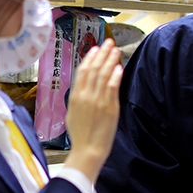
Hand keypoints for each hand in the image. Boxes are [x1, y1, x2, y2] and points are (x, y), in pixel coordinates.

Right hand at [64, 39, 122, 182]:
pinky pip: (113, 87)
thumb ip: (78, 98)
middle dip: (103, 53)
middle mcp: (86, 95)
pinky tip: (119, 67)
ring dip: (111, 60)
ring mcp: (98, 100)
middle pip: (95, 68)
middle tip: (109, 42)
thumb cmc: (80, 135)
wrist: (88, 149)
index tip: (96, 48)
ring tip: (116, 50)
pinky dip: (116, 76)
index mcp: (75, 96)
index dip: (90, 58)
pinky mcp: (110, 107)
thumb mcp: (73, 113)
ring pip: (104, 75)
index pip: (83, 71)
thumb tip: (83, 86)